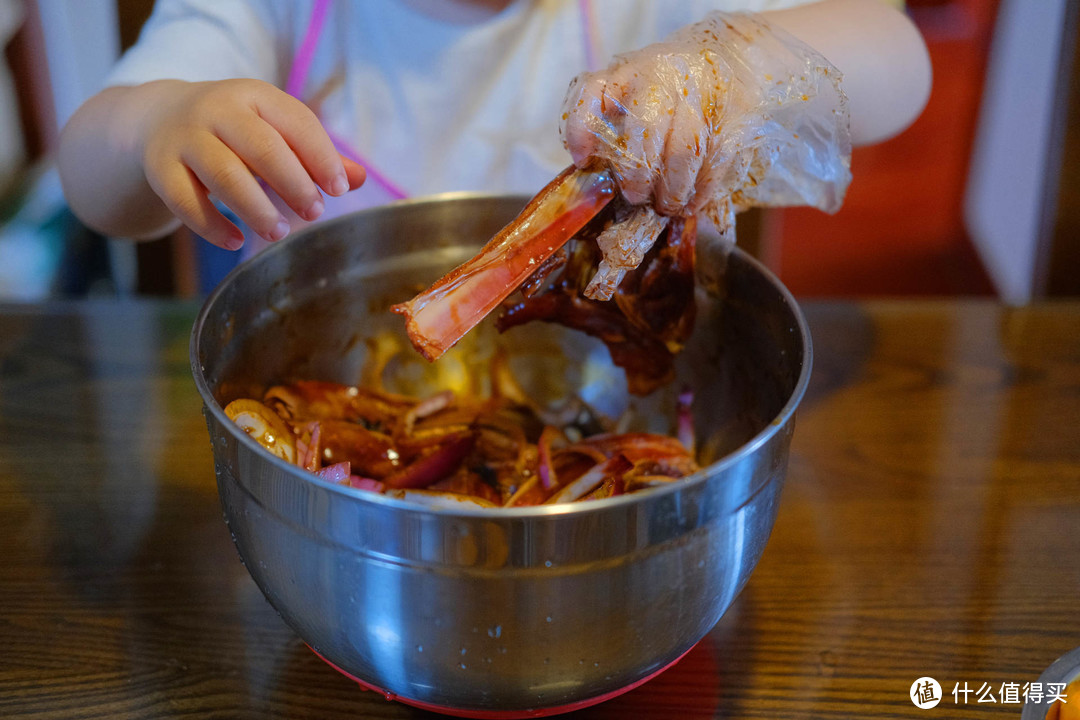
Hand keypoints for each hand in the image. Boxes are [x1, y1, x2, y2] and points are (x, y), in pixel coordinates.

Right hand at [138, 79, 364, 248]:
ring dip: (255, 208)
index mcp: (255, 96)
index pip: (296, 122)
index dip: (321, 156)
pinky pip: (186, 201)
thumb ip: (314, 154)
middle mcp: (217, 110)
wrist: (159, 118)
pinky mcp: (160, 168)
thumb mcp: (273, 130)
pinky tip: (235, 241)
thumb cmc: (235, 132)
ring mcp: (185, 138)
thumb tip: (359, 178)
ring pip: (223, 175)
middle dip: (293, 183)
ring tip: (278, 232)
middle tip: (314, 213)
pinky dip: (212, 225)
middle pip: (261, 147)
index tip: (339, 189)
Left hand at [560, 12, 850, 227]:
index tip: (583, 161)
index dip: (581, 130)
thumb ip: (606, 119)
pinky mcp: (732, 116)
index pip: (591, 92)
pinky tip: (692, 203)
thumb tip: (588, 165)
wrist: (733, 57)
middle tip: (637, 196)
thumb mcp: (631, 89)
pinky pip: (715, 162)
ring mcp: (700, 94)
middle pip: (644, 130)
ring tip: (667, 206)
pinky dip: (702, 191)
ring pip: (683, 151)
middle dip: (637, 175)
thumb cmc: (668, 88)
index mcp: (626, 73)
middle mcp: (660, 77)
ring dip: (672, 190)